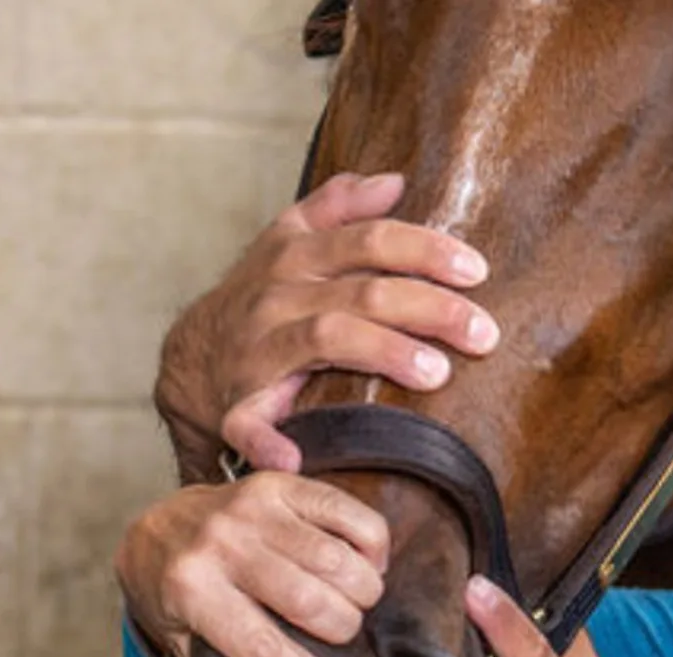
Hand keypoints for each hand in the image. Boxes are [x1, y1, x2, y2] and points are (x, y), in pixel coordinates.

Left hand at [116, 472, 388, 656]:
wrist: (160, 526)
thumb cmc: (179, 595)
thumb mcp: (183, 646)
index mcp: (192, 592)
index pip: (261, 648)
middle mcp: (220, 546)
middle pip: (309, 603)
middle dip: (341, 631)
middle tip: (341, 638)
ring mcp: (252, 509)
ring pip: (336, 561)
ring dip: (360, 592)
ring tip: (354, 605)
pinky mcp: (280, 484)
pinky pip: (351, 514)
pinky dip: (372, 545)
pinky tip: (364, 565)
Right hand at [154, 172, 498, 480]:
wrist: (189, 361)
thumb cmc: (259, 298)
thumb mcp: (287, 240)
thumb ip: (339, 208)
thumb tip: (395, 180)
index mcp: (296, 255)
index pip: (371, 240)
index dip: (426, 251)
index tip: (477, 271)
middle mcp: (278, 296)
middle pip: (365, 292)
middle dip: (430, 309)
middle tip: (484, 332)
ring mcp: (258, 348)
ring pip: (327, 339)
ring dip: (383, 352)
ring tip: (437, 373)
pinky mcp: (238, 404)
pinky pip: (248, 423)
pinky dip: (266, 442)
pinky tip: (293, 460)